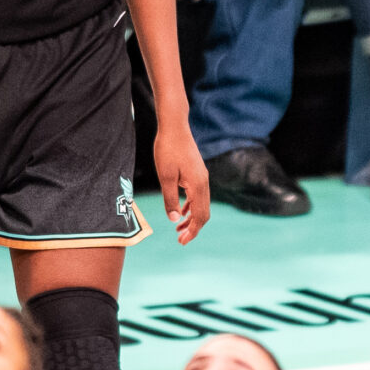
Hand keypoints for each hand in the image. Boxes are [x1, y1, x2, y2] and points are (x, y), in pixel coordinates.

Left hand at [153, 120, 210, 242]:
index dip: (193, 231)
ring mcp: (201, 177)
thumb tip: (173, 219)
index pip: (200, 215)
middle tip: (180, 240)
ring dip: (192, 218)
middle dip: (194, 228)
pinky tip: (180, 211)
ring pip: (201, 204)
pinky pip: (197, 195)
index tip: (182, 242)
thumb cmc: (168, 149)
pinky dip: (191, 207)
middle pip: (204, 213)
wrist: (175, 127)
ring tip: (178, 229)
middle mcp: (204, 183)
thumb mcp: (165, 177)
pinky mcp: (197, 173)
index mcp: (198, 186)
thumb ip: (170, 199)